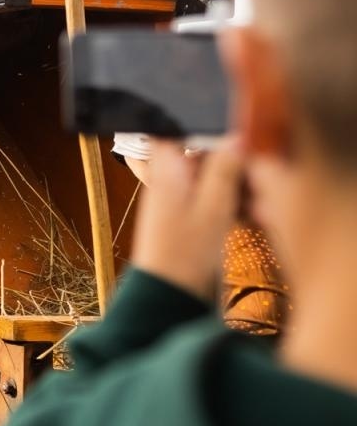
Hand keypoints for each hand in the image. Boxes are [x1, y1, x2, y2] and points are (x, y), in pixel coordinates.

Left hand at [130, 139, 243, 301]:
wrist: (169, 297)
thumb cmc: (183, 254)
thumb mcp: (212, 208)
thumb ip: (224, 170)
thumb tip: (237, 136)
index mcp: (167, 170)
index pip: (178, 130)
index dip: (206, 128)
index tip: (235, 131)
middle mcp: (171, 180)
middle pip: (206, 155)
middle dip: (235, 163)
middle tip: (258, 178)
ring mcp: (181, 199)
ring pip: (215, 178)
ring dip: (240, 187)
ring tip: (257, 206)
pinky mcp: (192, 218)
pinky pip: (216, 199)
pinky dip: (235, 205)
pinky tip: (254, 217)